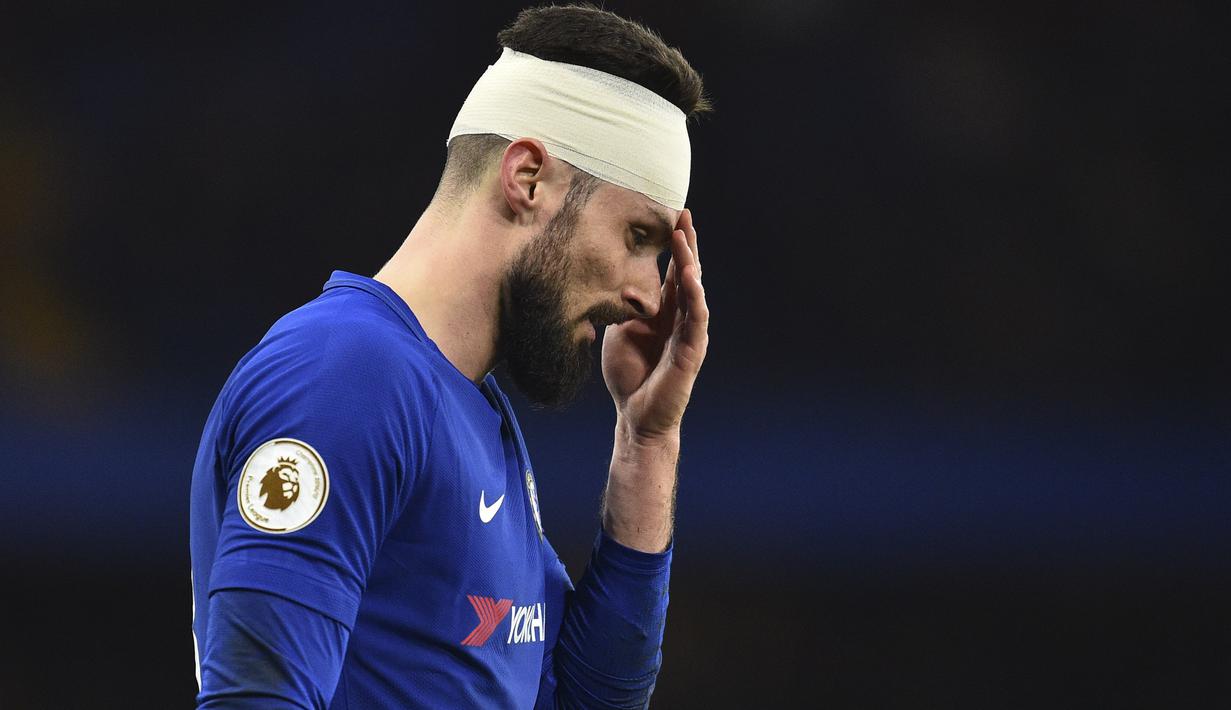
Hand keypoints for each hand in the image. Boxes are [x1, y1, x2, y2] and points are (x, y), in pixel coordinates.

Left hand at [600, 208, 708, 440]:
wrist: (636, 415)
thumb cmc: (629, 375)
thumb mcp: (619, 332)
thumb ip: (622, 308)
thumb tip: (615, 282)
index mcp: (665, 313)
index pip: (672, 272)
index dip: (674, 247)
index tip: (671, 217)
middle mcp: (681, 318)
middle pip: (687, 273)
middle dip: (686, 244)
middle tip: (683, 214)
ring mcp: (689, 333)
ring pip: (694, 290)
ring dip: (690, 262)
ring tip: (684, 236)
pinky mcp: (692, 350)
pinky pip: (696, 318)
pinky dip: (695, 295)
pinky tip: (690, 276)